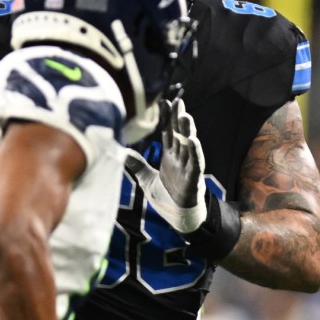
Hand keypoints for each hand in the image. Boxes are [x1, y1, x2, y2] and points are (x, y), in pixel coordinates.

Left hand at [125, 97, 206, 233]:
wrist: (179, 219)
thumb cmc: (167, 200)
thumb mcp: (147, 181)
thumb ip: (138, 165)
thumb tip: (123, 152)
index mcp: (170, 158)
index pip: (168, 133)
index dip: (167, 118)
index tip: (164, 101)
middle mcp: (181, 160)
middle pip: (180, 134)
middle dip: (179, 118)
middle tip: (177, 100)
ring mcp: (188, 168)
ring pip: (189, 145)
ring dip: (188, 131)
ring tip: (185, 115)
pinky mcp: (194, 179)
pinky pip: (196, 163)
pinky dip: (195, 152)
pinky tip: (192, 140)